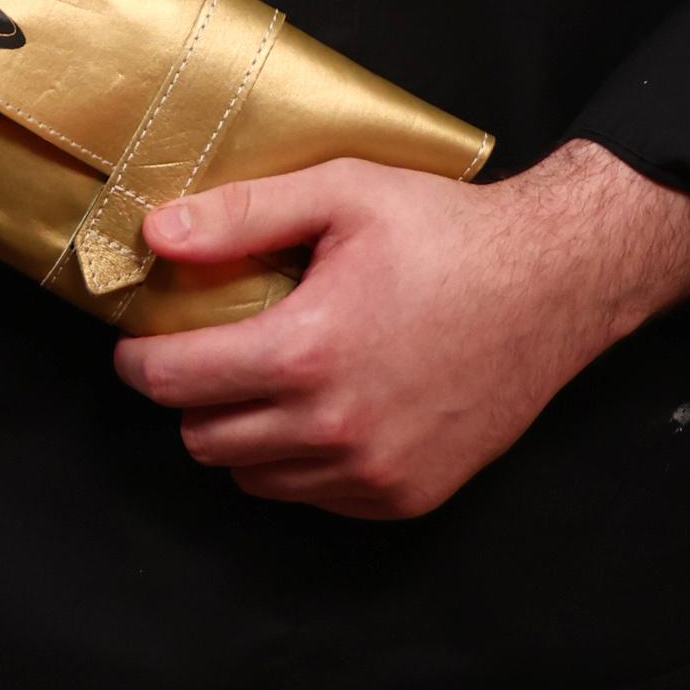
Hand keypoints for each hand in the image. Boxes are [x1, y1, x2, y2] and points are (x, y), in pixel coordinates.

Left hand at [112, 139, 689, 519]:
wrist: (553, 284)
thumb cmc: (447, 232)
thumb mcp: (342, 194)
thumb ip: (242, 215)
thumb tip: (156, 234)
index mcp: (307, 352)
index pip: (174, 382)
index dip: (139, 360)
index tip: (137, 343)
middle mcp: (334, 428)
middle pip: (204, 438)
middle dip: (191, 394)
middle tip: (211, 350)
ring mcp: (372, 473)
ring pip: (251, 476)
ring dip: (242, 432)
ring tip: (271, 375)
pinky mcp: (405, 496)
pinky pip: (312, 496)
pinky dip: (299, 461)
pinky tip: (325, 405)